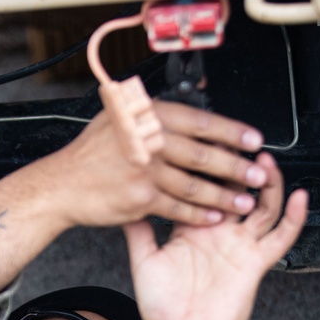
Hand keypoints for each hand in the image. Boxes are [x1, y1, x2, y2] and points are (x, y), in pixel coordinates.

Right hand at [0, 102, 273, 294]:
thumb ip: (150, 112)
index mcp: (148, 118)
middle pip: (206, 156)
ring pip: (196, 185)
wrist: (61, 186)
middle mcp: (150, 143)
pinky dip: (200, 215)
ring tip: (243, 201)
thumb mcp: (117, 118)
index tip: (254, 140)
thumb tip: (185, 102)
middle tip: (258, 175)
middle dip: (237, 168)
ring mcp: (146, 172)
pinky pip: (179, 209)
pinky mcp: (140, 200)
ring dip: (224, 196)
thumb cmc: (88, 155)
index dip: (233, 133)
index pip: (202, 122)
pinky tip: (214, 217)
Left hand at [123, 151, 307, 319]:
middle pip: (235, 190)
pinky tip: (298, 196)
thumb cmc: (163, 308)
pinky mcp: (255, 263)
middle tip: (239, 139)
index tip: (200, 141)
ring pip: (261, 205)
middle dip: (239, 165)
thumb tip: (125, 200)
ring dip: (267, 182)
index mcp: (191, 229)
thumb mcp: (144, 262)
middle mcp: (218, 233)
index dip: (203, 166)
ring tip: (265, 160)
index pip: (201, 188)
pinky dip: (293, 217)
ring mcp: (239, 246)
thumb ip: (138, 231)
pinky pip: (280, 237)